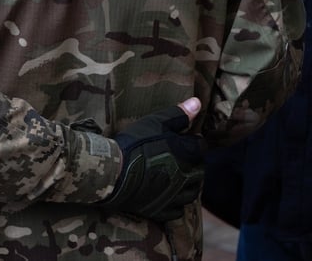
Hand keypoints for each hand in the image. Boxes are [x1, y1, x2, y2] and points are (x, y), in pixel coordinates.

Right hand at [100, 97, 205, 221]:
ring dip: (187, 184)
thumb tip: (198, 102)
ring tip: (174, 176)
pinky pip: (177, 209)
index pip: (201, 146)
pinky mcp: (163, 210)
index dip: (191, 141)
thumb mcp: (155, 122)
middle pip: (199, 169)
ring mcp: (176, 196)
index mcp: (189, 154)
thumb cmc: (134, 145)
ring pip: (192, 191)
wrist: (112, 174)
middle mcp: (188, 176)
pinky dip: (174, 202)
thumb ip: (179, 114)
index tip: (180, 139)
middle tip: (175, 157)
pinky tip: (165, 194)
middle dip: (191, 163)